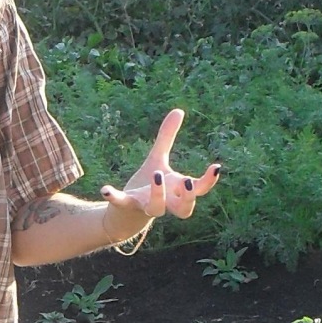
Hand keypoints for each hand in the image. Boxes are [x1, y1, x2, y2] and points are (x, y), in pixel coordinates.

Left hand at [101, 109, 220, 240]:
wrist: (126, 212)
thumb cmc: (148, 185)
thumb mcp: (158, 159)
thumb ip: (167, 138)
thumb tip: (178, 110)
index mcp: (176, 191)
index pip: (199, 190)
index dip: (208, 181)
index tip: (215, 166)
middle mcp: (165, 202)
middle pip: (184, 210)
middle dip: (188, 198)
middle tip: (187, 181)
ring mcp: (145, 205)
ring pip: (156, 209)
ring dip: (158, 194)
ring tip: (156, 174)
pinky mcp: (126, 205)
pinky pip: (121, 203)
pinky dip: (114, 196)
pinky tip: (105, 189)